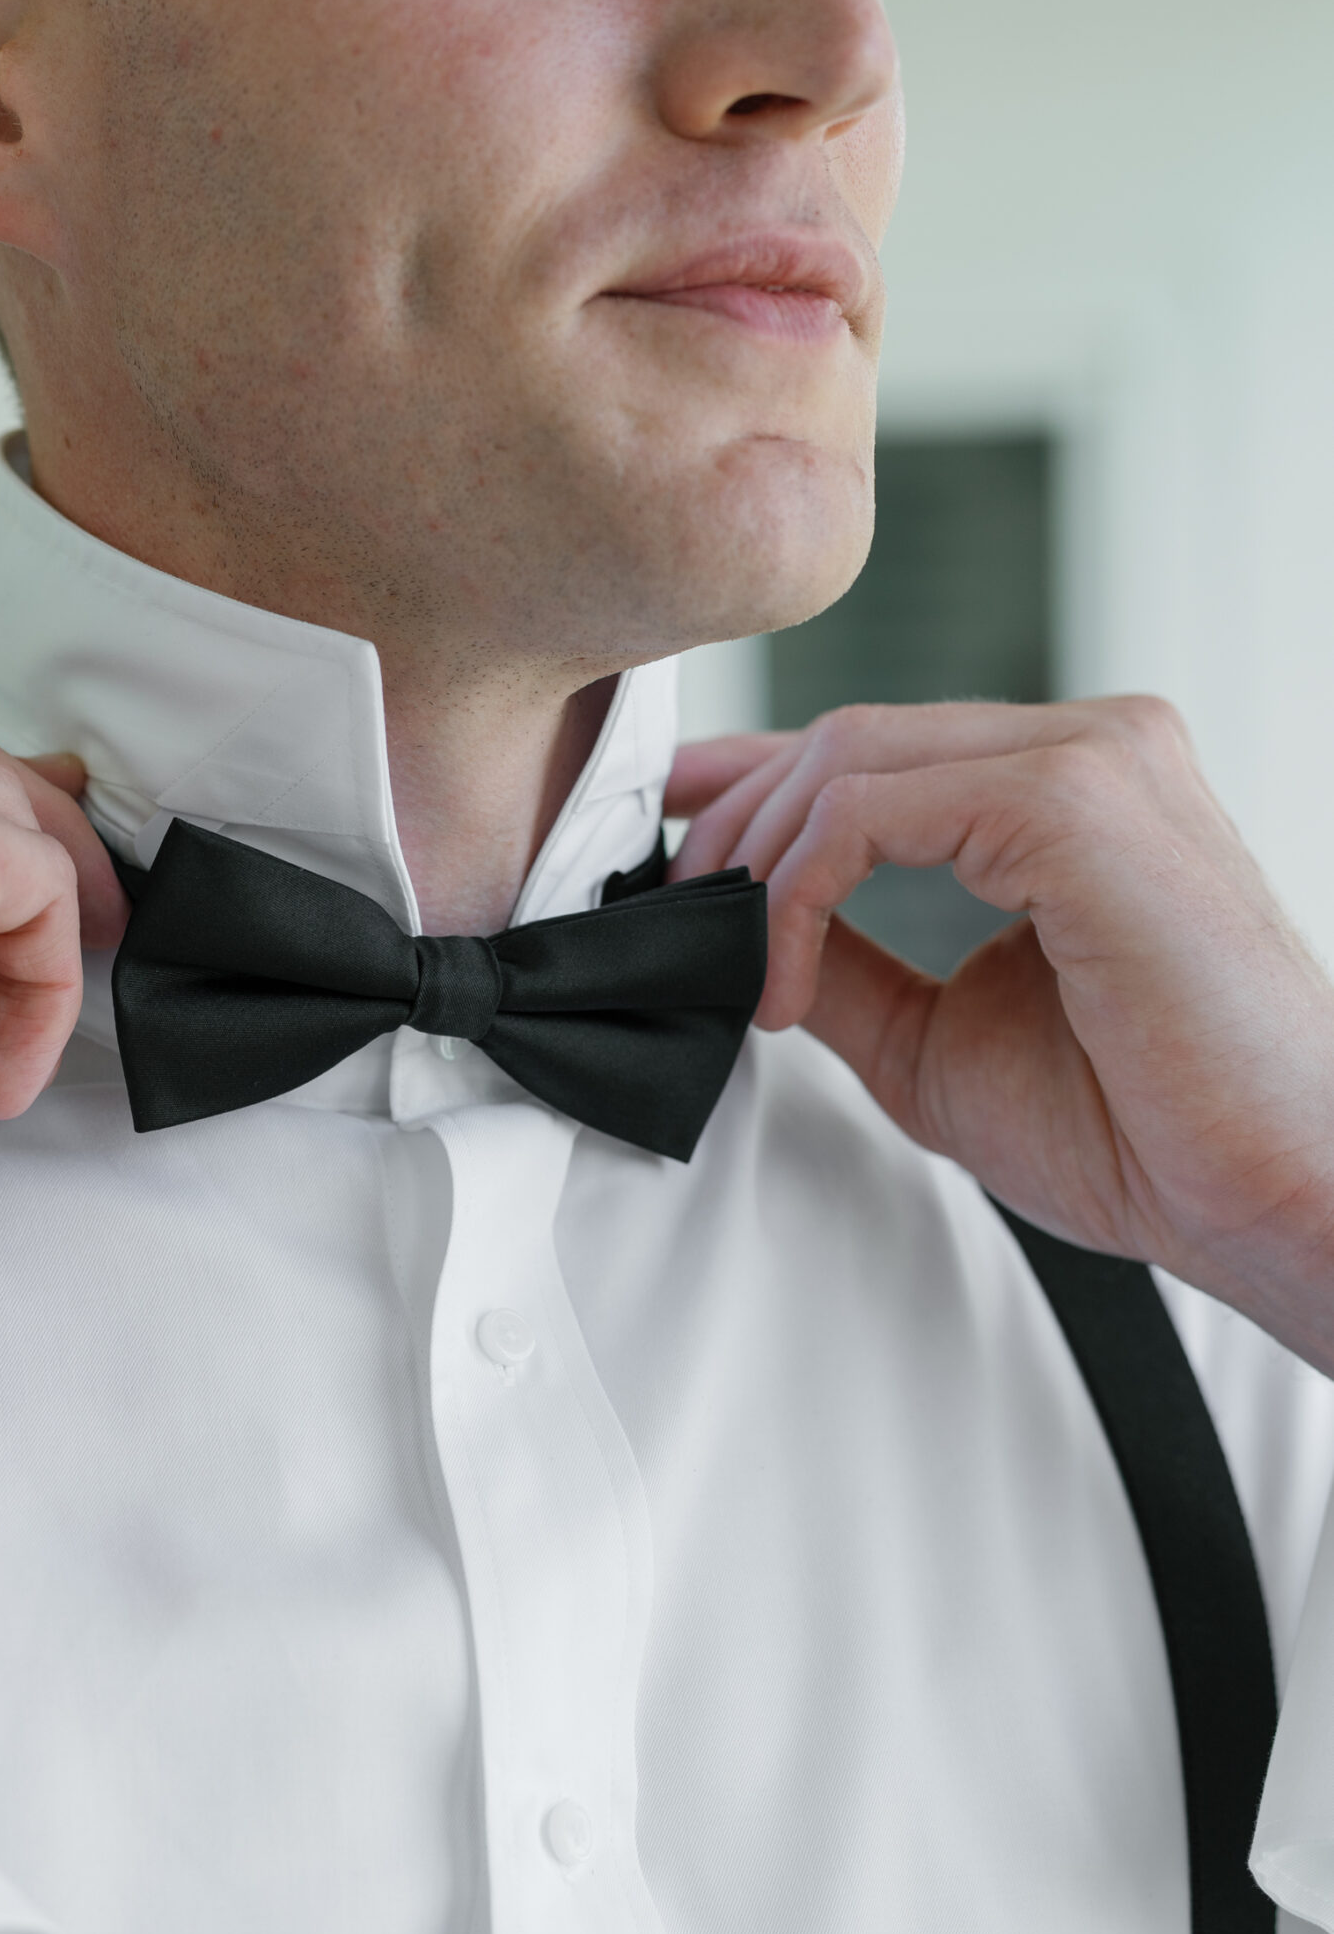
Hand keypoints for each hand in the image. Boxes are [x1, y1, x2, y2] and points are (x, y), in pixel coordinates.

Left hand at [666, 697, 1333, 1370]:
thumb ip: (845, 966)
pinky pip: (872, 808)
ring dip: (757, 862)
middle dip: (733, 826)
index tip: (666, 829)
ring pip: (850, 755)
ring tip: (735, 970)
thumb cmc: (1142, 1132)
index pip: (877, 749)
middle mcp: (1092, 746)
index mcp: (1072, 790)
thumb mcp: (935, 1040)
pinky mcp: (1079, 799)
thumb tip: (738, 929)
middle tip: (677, 923)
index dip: (751, 779)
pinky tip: (783, 985)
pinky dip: (798, 891)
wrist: (1265, 1196)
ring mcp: (1094, 757)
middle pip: (849, 737)